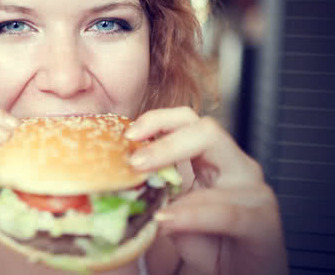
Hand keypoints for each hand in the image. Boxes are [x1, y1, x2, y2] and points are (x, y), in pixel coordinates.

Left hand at [126, 107, 287, 274]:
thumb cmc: (203, 251)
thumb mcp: (167, 217)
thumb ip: (147, 196)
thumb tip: (109, 184)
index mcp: (209, 162)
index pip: (185, 122)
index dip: (156, 121)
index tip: (127, 134)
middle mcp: (233, 167)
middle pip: (204, 127)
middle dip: (165, 134)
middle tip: (134, 159)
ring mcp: (251, 190)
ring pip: (219, 153)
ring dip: (174, 161)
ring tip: (140, 179)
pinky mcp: (261, 221)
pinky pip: (227, 210)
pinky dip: (192, 214)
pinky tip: (167, 220)